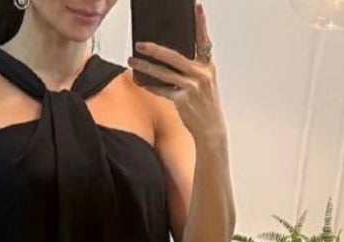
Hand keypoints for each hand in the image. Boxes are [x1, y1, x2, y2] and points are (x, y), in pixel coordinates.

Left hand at [129, 5, 226, 148]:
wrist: (211, 128)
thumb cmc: (205, 105)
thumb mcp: (206, 83)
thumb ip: (192, 69)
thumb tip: (169, 59)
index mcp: (208, 67)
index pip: (204, 41)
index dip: (200, 24)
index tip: (197, 8)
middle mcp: (201, 75)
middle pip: (174, 56)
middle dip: (155, 49)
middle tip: (140, 44)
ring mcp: (192, 88)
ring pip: (164, 73)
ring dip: (145, 67)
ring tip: (132, 61)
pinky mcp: (183, 101)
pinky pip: (162, 90)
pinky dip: (150, 85)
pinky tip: (140, 81)